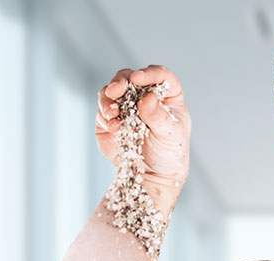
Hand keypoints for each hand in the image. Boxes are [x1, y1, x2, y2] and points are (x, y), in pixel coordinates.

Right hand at [95, 65, 191, 197]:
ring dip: (108, 99)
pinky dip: (105, 117)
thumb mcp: (170, 134)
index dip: (149, 73)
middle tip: (116, 90)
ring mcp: (124, 106)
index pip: (159, 75)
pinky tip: (114, 127)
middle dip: (120, 81)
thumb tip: (147, 98)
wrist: (152, 174)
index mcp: (166, 95)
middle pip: (128, 77)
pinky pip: (102, 111)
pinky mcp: (109, 119)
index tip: (138, 79)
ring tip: (113, 114)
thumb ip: (159, 116)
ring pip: (111, 91)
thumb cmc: (169, 153)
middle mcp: (143, 96)